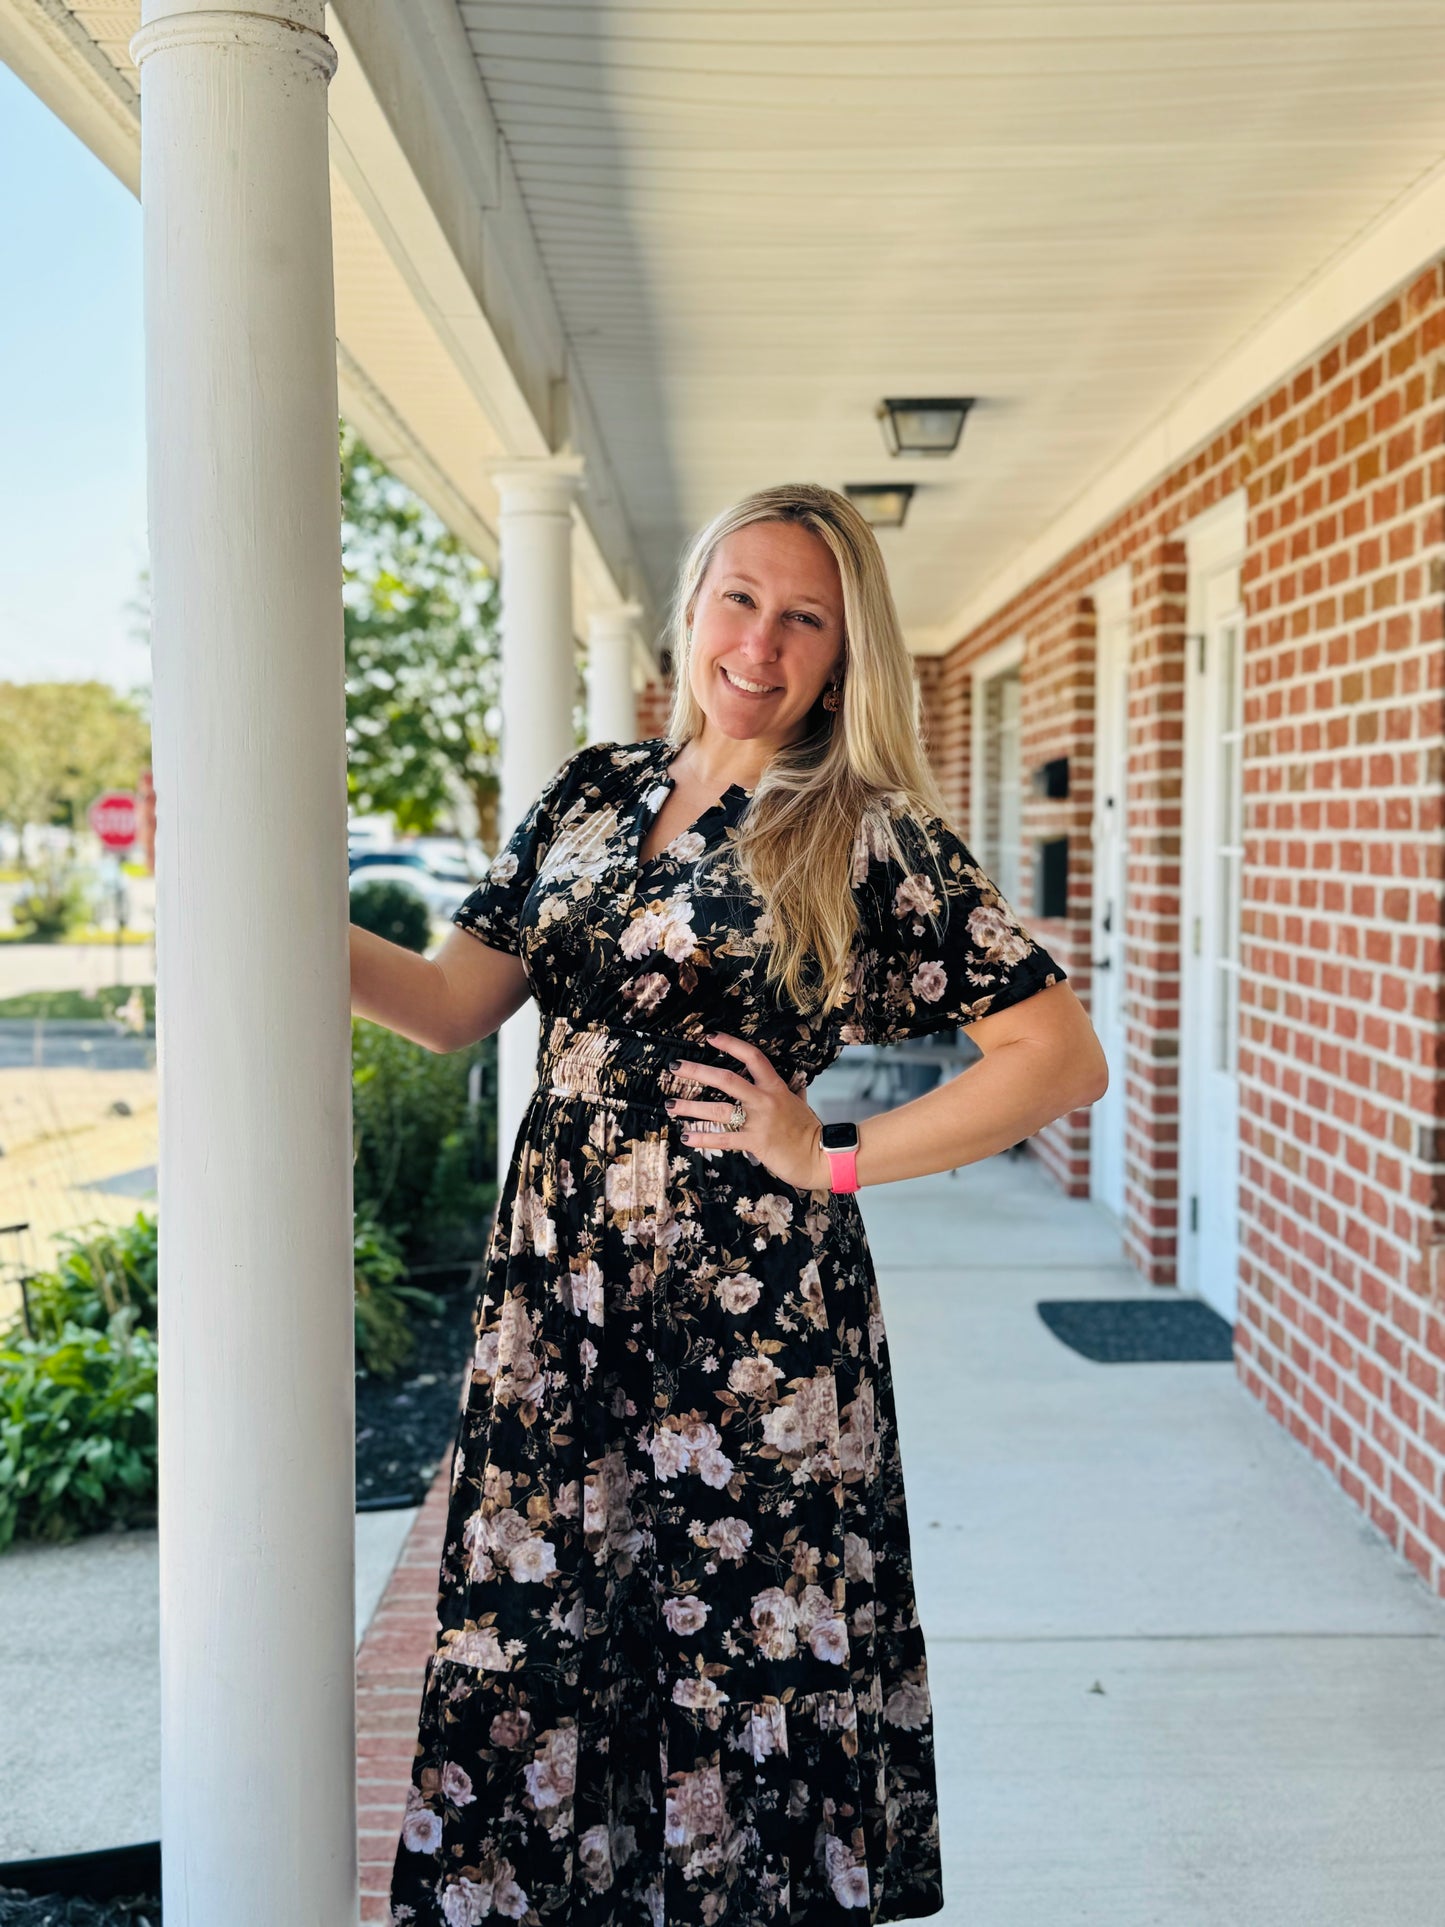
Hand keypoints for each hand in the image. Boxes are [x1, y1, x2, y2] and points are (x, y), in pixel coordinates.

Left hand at [667, 1031, 828, 1192]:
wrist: (821, 1156)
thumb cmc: (809, 1131)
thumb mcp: (799, 1103)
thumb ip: (790, 1092)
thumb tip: (790, 1086)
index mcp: (775, 1087)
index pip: (752, 1057)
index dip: (730, 1044)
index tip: (709, 1037)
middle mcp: (764, 1100)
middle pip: (725, 1079)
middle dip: (697, 1072)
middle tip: (675, 1067)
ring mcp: (759, 1121)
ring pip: (718, 1110)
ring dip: (690, 1107)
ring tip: (670, 1105)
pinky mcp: (755, 1142)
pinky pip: (723, 1139)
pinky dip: (703, 1138)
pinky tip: (687, 1136)